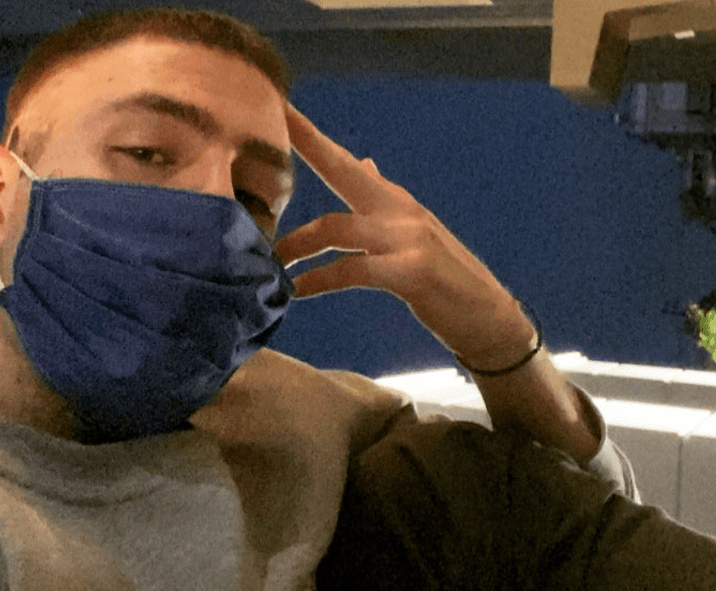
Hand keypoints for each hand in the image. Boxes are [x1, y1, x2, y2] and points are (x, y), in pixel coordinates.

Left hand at [275, 103, 535, 370]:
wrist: (489, 318)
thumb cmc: (444, 281)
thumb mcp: (411, 235)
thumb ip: (382, 201)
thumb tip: (364, 163)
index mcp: (396, 202)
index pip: (348, 162)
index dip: (313, 137)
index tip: (281, 108)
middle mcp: (401, 211)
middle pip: (343, 171)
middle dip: (307, 146)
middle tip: (264, 131)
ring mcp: (409, 238)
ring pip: (336, 227)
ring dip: (297, 245)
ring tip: (272, 263)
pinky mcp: (413, 271)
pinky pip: (352, 270)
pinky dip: (319, 280)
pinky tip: (298, 292)